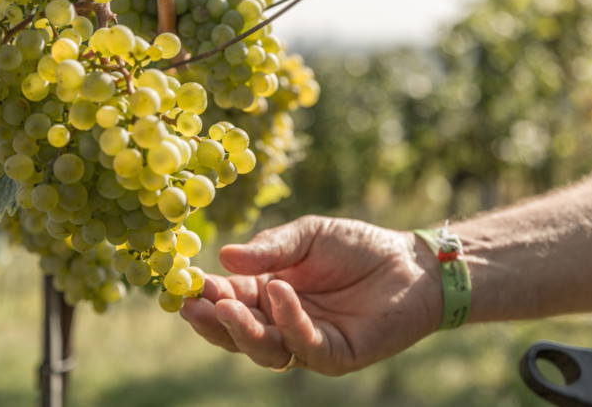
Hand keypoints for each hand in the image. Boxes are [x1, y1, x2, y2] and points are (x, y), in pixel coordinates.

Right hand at [180, 215, 441, 375]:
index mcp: (269, 293)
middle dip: (213, 321)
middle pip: (238, 333)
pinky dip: (288, 320)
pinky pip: (303, 345)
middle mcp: (282, 322)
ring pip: (263, 349)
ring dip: (241, 329)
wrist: (408, 262)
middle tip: (193, 305)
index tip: (184, 284)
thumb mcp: (308, 236)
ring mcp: (307, 340)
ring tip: (224, 305)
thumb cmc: (356, 246)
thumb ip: (270, 249)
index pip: (230, 301)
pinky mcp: (335, 354)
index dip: (207, 295)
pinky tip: (279, 291)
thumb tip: (223, 256)